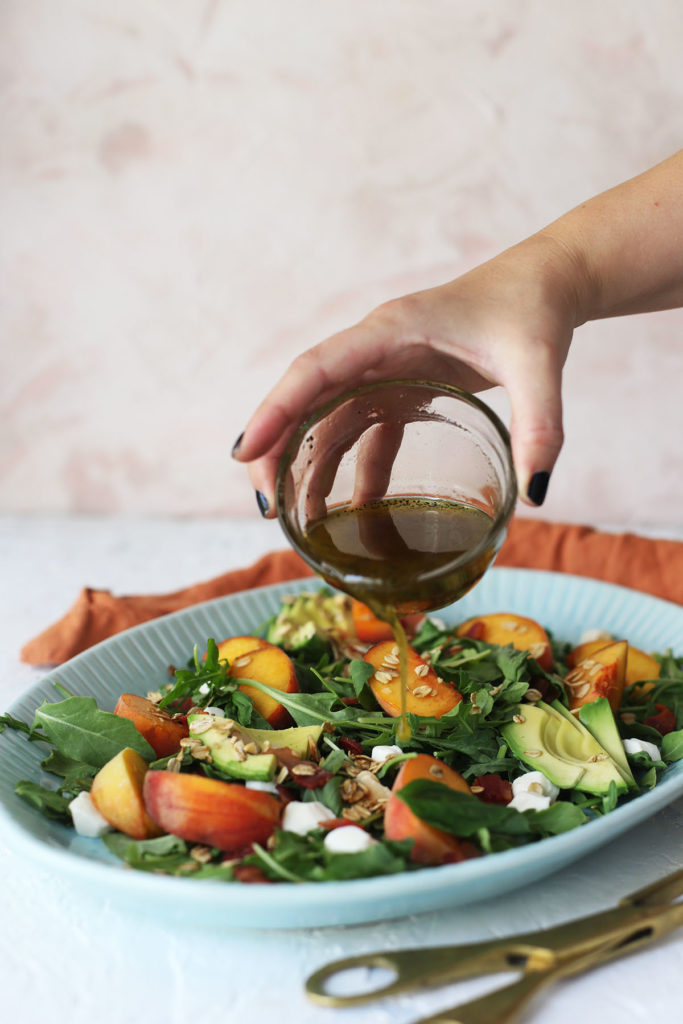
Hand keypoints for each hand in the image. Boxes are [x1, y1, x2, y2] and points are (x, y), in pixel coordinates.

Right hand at [233, 232, 584, 514]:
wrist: (546, 285)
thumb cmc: (533, 311)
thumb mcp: (539, 365)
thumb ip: (540, 425)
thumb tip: (533, 494)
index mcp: (392, 330)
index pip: (316, 368)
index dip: (276, 409)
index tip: (245, 453)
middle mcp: (377, 348)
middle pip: (307, 397)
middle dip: (277, 447)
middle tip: (266, 504)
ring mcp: (387, 367)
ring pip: (329, 416)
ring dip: (309, 462)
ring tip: (295, 515)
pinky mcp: (405, 385)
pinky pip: (366, 428)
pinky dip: (356, 466)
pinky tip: (357, 506)